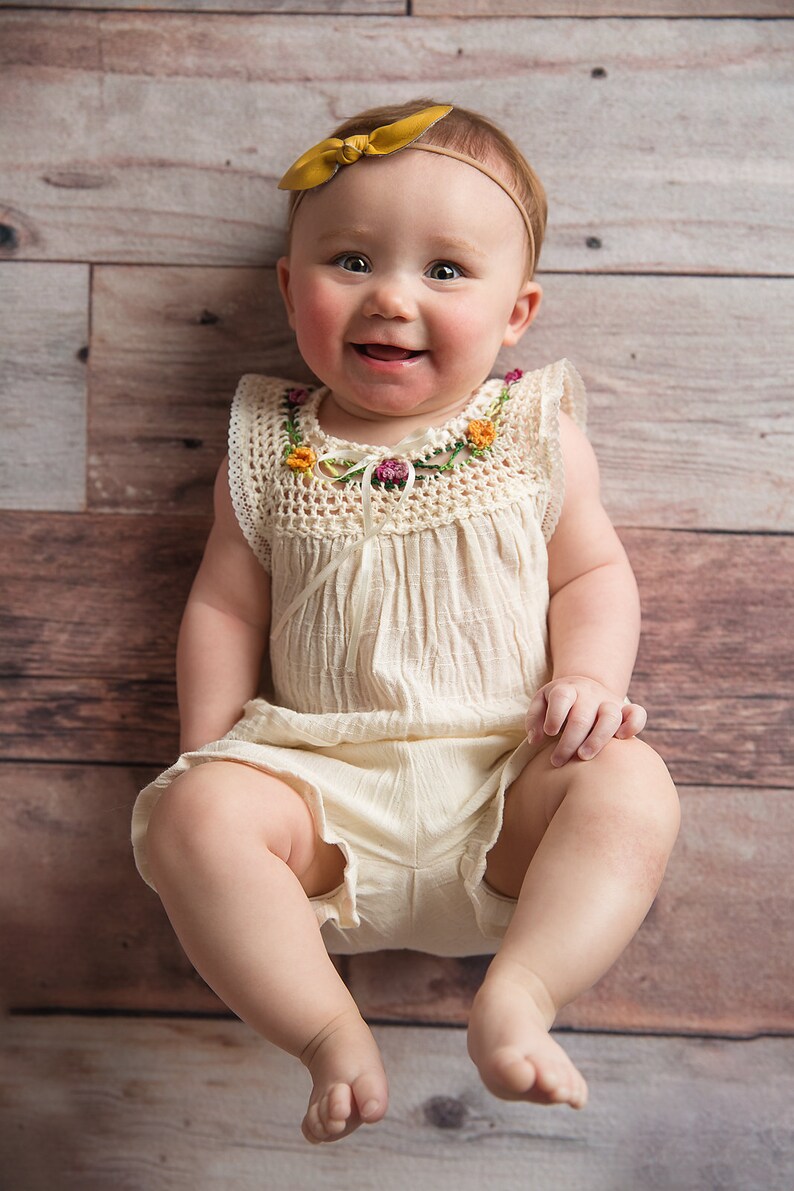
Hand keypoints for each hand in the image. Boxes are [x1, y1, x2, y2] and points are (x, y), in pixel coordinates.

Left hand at [525, 676, 646, 767]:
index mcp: (567, 689)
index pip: (562, 698)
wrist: (585, 688)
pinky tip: (622, 738)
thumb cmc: (559, 704)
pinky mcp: (625, 710)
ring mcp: (609, 702)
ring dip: (597, 739)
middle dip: (569, 742)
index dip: (555, 716)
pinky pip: (637, 714)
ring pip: (610, 716)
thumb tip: (535, 740)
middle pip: (582, 717)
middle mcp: (589, 694)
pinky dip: (634, 725)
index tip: (549, 734)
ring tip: (584, 756)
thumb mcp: (541, 703)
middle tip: (557, 761)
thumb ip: (534, 719)